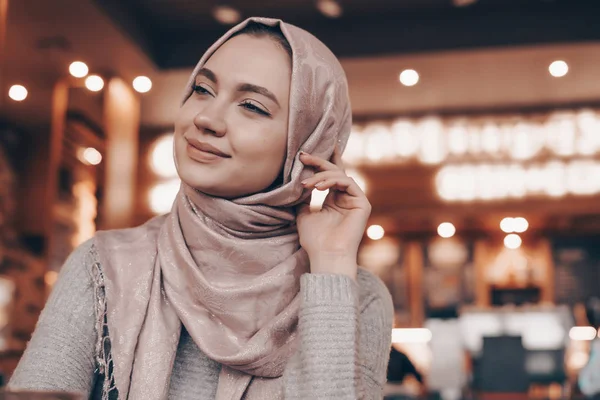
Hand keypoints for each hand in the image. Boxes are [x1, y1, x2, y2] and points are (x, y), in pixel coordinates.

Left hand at [296, 147, 371, 279]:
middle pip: (335, 171)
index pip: (330, 176)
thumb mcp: (304, 213)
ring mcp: (355, 200)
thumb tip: (300, 179)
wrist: (326, 255)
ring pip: (340, 175)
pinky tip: (319, 186)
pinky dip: (332, 181)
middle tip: (303, 155)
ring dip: (321, 175)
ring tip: (306, 183)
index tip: (303, 154)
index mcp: (334, 200)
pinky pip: (348, 183)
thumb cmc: (315, 239)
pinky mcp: (362, 203)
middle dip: (319, 162)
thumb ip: (305, 196)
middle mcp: (346, 198)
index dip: (320, 162)